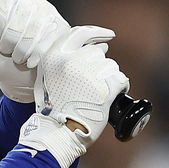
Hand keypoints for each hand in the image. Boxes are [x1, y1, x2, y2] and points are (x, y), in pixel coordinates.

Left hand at [0, 0, 69, 101]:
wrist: (22, 79)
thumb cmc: (2, 59)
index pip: (3, 0)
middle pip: (19, 16)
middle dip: (9, 41)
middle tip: (9, 50)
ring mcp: (49, 12)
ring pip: (34, 28)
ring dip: (22, 50)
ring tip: (20, 55)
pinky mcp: (61, 28)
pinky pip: (47, 39)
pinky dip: (35, 55)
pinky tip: (32, 59)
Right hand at [17, 26, 130, 167]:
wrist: (58, 134)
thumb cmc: (53, 110)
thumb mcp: (47, 79)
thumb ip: (62, 60)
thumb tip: (96, 46)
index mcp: (53, 57)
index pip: (79, 33)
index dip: (96, 33)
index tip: (108, 36)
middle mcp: (70, 61)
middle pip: (97, 52)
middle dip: (100, 66)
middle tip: (93, 84)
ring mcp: (88, 73)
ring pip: (111, 66)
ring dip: (109, 78)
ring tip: (96, 95)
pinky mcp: (104, 87)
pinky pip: (121, 80)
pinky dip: (118, 89)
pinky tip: (107, 99)